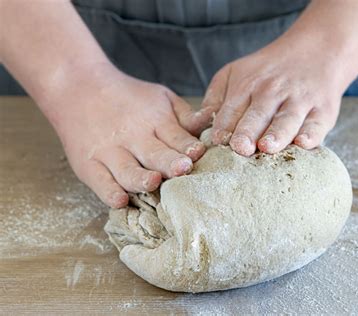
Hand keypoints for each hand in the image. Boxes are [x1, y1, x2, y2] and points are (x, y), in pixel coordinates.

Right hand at [49, 66, 207, 207]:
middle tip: (182, 168)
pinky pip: (99, 182)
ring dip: (141, 178)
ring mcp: (109, 152)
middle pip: (155, 154)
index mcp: (155, 121)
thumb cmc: (129, 98)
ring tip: (153, 182)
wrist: (79, 86)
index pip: (176, 137)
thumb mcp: (161, 97)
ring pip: (127, 170)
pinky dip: (109, 192)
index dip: (187, 146)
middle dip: (170, 162)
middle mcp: (133, 137)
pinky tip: (120, 200)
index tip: (197, 153)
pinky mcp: (88, 165)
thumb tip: (211, 122)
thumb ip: (185, 115)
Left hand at [198, 38, 343, 156]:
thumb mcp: (235, 72)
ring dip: (277, 134)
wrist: (316, 51)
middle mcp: (273, 92)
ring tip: (267, 147)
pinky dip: (312, 133)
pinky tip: (304, 143)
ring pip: (286, 120)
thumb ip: (216, 97)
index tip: (218, 142)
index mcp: (248, 85)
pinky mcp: (323, 111)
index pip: (232, 109)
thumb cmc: (268, 71)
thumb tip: (200, 123)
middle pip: (258, 115)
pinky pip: (317, 124)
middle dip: (248, 132)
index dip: (225, 126)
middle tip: (240, 148)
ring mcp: (299, 101)